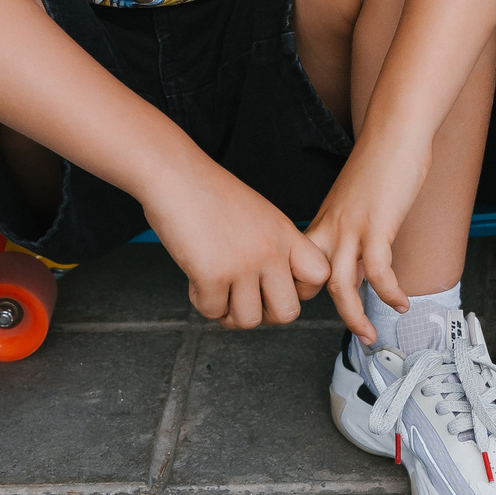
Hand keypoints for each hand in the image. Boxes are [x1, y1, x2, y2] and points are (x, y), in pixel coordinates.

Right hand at [144, 163, 329, 329]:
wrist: (176, 176)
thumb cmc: (211, 194)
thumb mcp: (260, 215)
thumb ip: (274, 247)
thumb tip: (273, 287)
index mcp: (285, 233)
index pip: (319, 275)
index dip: (300, 291)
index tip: (276, 285)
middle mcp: (271, 250)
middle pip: (288, 312)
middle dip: (263, 314)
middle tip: (244, 299)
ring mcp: (244, 264)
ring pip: (249, 320)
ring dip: (229, 312)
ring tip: (217, 289)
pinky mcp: (213, 275)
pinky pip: (213, 312)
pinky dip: (202, 302)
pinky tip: (197, 279)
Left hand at [302, 140, 433, 340]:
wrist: (396, 130)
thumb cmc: (383, 160)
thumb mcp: (359, 202)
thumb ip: (356, 235)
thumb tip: (364, 269)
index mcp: (324, 221)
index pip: (301, 269)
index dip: (308, 294)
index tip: (329, 309)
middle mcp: (331, 227)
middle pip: (311, 282)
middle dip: (325, 313)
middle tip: (349, 333)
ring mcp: (352, 227)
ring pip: (340, 285)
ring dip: (354, 317)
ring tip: (370, 336)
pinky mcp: (378, 225)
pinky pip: (379, 271)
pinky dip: (389, 293)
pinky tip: (402, 303)